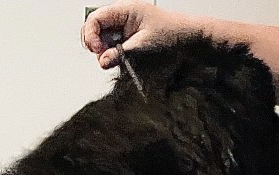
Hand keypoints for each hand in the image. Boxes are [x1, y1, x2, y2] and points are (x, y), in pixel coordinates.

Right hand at [82, 2, 196, 68]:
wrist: (187, 37)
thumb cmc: (172, 32)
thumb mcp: (143, 44)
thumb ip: (119, 53)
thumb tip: (102, 61)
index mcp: (124, 9)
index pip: (94, 18)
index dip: (91, 35)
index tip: (98, 50)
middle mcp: (121, 16)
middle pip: (93, 28)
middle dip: (93, 44)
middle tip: (102, 55)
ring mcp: (122, 27)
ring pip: (100, 39)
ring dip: (102, 51)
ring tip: (113, 58)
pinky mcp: (125, 38)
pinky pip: (109, 46)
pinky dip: (109, 55)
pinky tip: (117, 58)